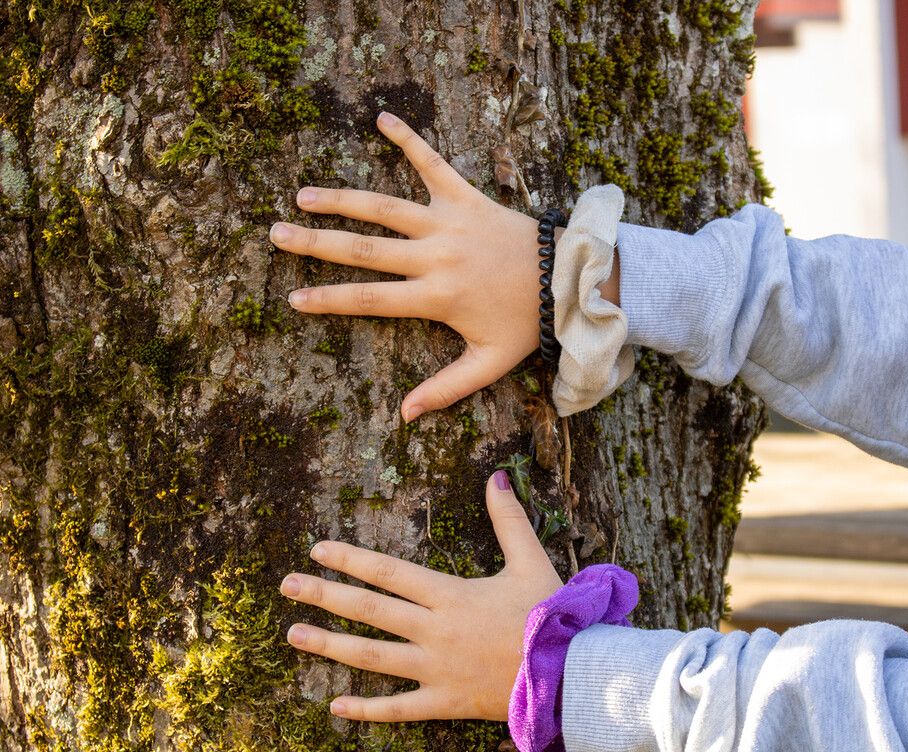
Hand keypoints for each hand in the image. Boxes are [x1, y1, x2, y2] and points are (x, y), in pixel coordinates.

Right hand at [271, 111, 543, 423]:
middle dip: (316, 244)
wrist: (570, 281)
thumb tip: (404, 416)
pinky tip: (383, 118)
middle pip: (364, 250)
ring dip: (342, 199)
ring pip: (386, 208)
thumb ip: (446, 389)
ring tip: (304, 195)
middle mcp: (437, 257)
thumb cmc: (528, 323)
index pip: (370, 299)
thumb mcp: (489, 363)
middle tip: (276, 234)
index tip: (293, 299)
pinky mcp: (468, 197)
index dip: (329, 300)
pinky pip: (435, 164)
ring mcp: (451, 223)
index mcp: (437, 297)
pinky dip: (411, 140)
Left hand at [279, 471, 562, 720]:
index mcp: (451, 594)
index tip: (318, 548)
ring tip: (293, 634)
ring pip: (372, 657)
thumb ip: (508, 519)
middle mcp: (435, 630)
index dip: (351, 559)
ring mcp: (436, 669)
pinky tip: (334, 705)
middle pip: (369, 610)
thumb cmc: (551, 615)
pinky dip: (365, 709)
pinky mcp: (444, 701)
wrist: (570, 672)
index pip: (389, 572)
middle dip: (324, 595)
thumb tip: (496, 476)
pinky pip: (398, 708)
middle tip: (287, 585)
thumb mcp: (531, 561)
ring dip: (330, 645)